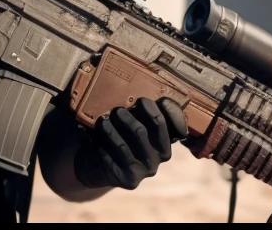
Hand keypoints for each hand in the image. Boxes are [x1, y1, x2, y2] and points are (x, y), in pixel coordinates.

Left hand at [75, 98, 189, 189]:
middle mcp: (161, 156)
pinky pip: (115, 156)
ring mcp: (146, 169)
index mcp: (166, 139)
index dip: (162, 110)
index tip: (143, 100)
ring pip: (128, 143)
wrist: (99, 165)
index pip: (175, 123)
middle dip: (131, 117)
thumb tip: (132, 92)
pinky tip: (95, 137)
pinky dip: (103, 143)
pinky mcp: (130, 180)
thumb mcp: (130, 123)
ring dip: (112, 130)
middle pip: (149, 129)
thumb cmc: (118, 137)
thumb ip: (137, 111)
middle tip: (117, 111)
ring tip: (102, 121)